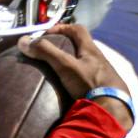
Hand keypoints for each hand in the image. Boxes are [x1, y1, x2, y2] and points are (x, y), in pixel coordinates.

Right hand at [21, 24, 135, 129]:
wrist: (113, 110)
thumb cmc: (90, 84)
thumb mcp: (66, 66)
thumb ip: (46, 53)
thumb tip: (23, 41)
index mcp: (91, 50)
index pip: (78, 30)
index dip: (62, 27)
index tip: (48, 34)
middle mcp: (100, 60)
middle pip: (83, 47)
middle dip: (68, 48)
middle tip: (52, 56)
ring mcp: (104, 76)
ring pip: (87, 65)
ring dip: (74, 66)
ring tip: (60, 75)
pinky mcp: (105, 91)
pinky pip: (91, 81)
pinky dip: (81, 82)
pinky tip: (73, 91)